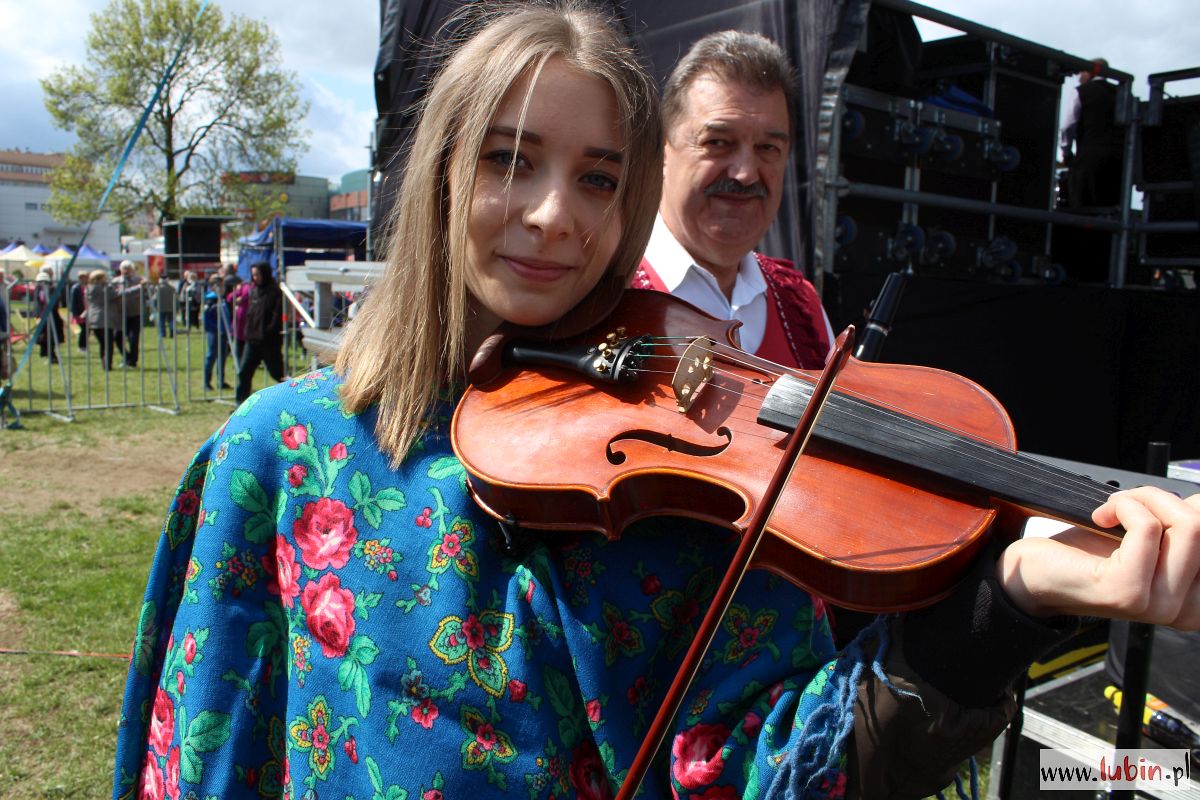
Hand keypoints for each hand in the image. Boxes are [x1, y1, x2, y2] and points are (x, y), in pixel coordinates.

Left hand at [996, 487, 1199, 629]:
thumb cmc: (1088, 555)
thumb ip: (1181, 527)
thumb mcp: (1151, 538)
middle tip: (1129, 503)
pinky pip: (1147, 528)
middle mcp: (1187, 611)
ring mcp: (1159, 605)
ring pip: (1187, 526)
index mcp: (1198, 599)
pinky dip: (1124, 506)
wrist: (1035, 575)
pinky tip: (1102, 516)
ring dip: (1144, 500)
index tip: (1159, 507)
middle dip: (1165, 499)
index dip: (1190, 509)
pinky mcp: (1128, 592)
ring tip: (1114, 509)